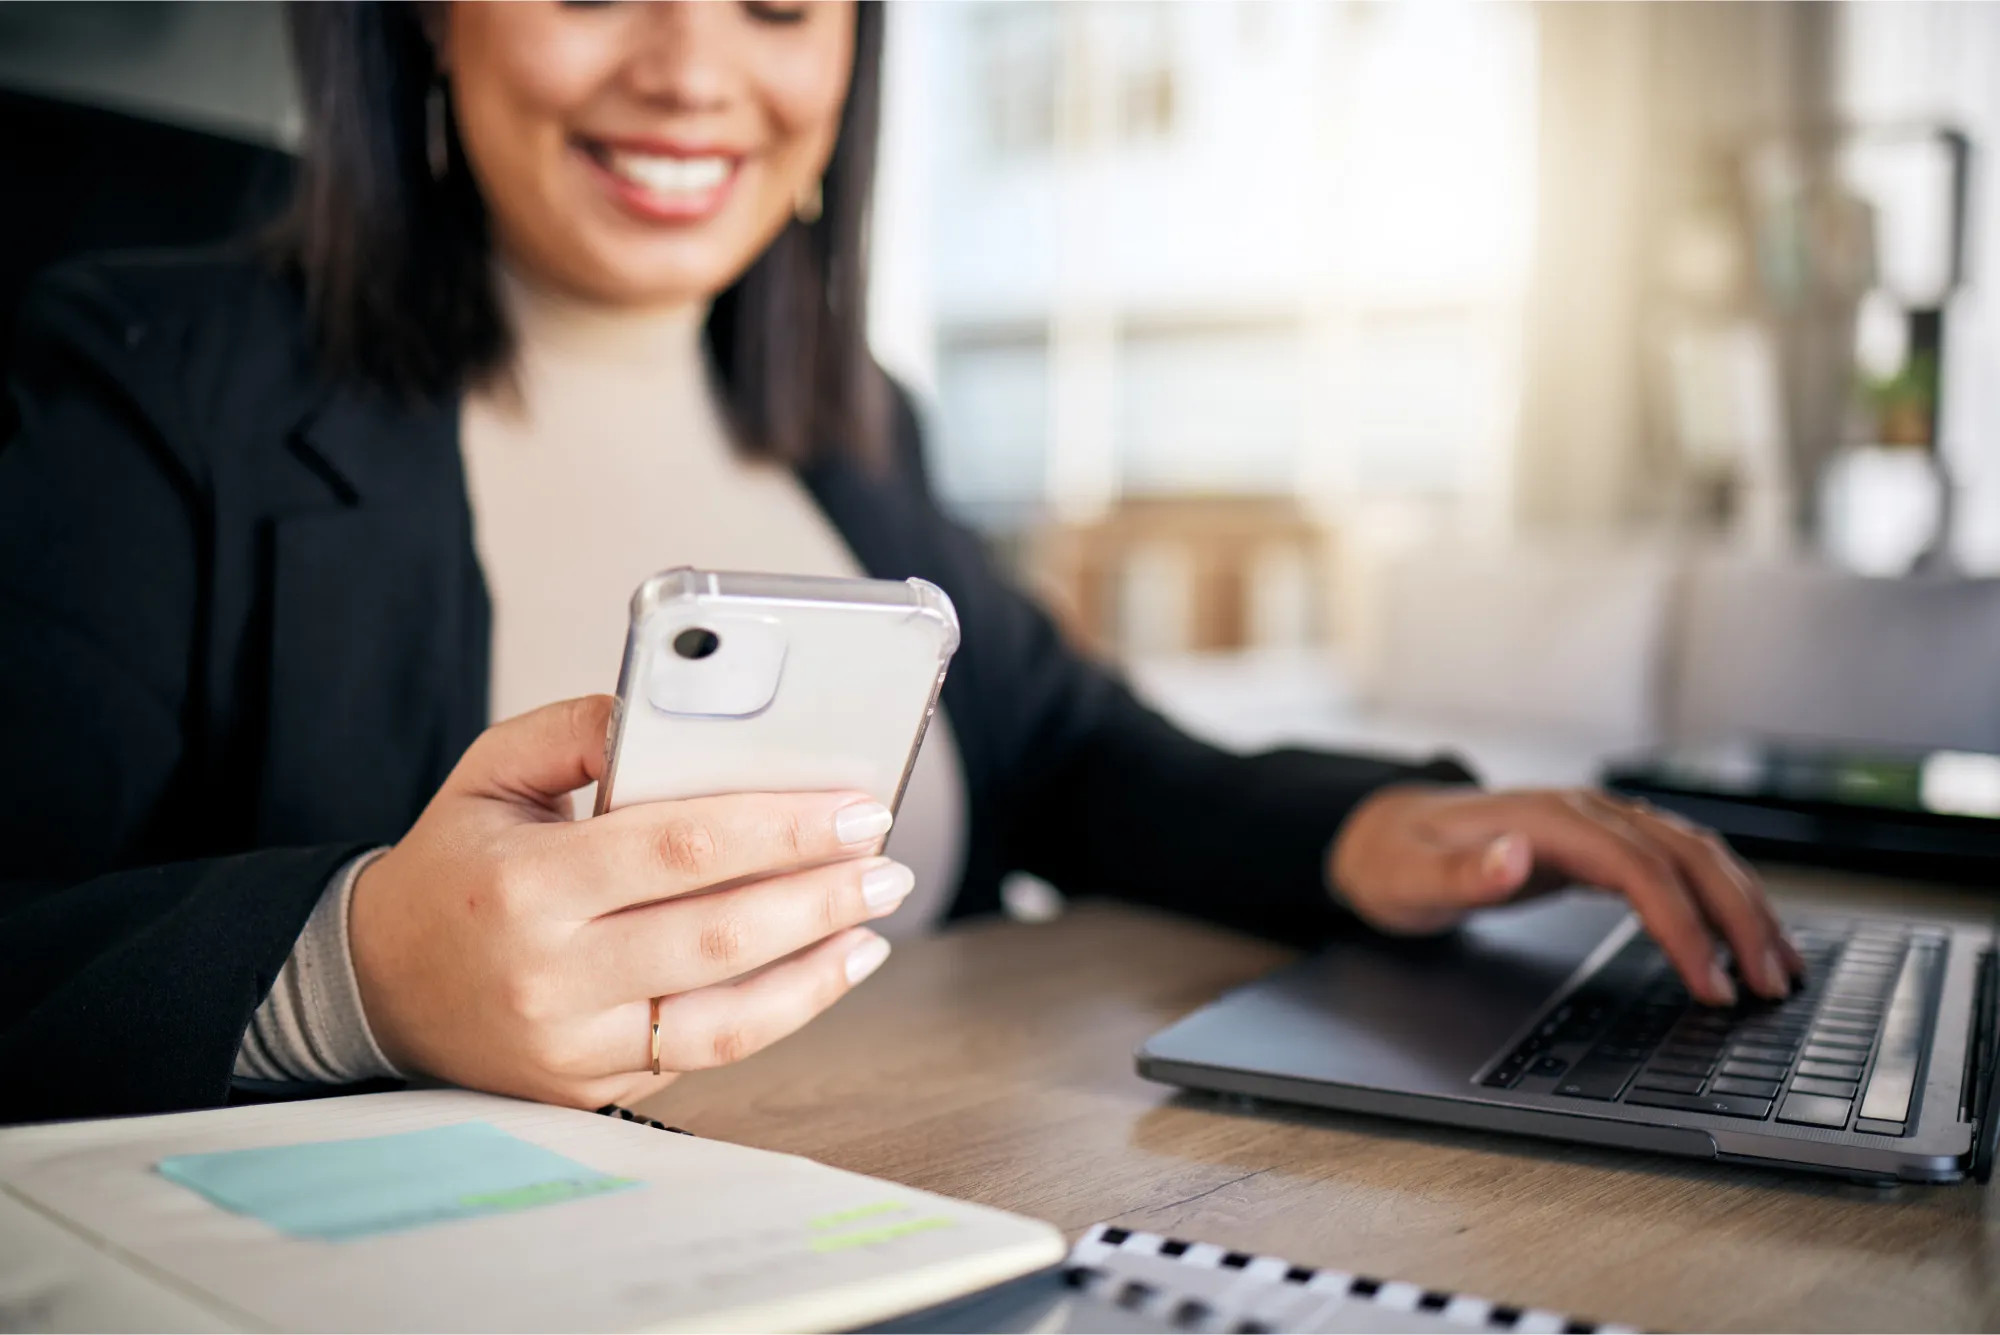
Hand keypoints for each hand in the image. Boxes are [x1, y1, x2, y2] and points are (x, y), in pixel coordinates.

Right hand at [348, 695, 910, 1108]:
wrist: (381, 985)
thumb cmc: (456, 866)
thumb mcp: (490, 772)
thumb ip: (578, 730)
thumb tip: (671, 708)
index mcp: (525, 884)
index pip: (677, 849)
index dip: (780, 828)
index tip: (853, 807)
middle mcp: (549, 975)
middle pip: (716, 937)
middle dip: (820, 896)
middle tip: (887, 864)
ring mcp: (571, 1045)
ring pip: (724, 1018)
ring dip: (817, 969)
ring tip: (873, 919)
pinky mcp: (592, 1087)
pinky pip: (705, 1054)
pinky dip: (779, 1012)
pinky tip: (825, 970)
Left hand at [1329, 786, 1805, 1006]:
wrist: (1380, 833)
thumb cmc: (1393, 859)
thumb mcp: (1409, 876)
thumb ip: (1462, 872)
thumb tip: (1514, 857)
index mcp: (1545, 818)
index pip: (1638, 868)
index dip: (1681, 925)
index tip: (1710, 982)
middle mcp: (1581, 813)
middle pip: (1685, 855)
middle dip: (1738, 917)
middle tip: (1772, 985)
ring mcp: (1594, 824)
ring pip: (1693, 854)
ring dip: (1743, 905)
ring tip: (1781, 966)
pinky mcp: (1597, 845)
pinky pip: (1675, 864)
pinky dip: (1718, 897)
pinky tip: (1741, 935)